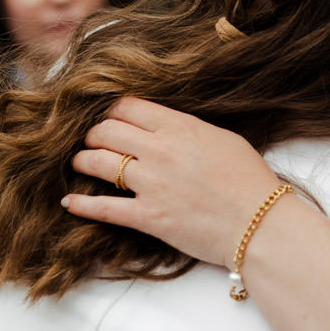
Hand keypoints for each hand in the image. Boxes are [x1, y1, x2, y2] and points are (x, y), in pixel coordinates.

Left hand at [63, 97, 282, 266]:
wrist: (260, 224)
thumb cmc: (250, 182)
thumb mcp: (224, 139)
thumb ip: (190, 129)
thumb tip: (168, 128)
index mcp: (180, 126)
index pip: (127, 107)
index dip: (111, 112)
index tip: (109, 119)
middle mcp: (161, 150)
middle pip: (106, 130)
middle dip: (93, 134)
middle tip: (92, 141)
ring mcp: (152, 184)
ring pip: (98, 162)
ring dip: (83, 161)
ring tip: (80, 163)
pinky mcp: (149, 216)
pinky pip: (104, 208)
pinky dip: (81, 204)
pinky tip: (68, 202)